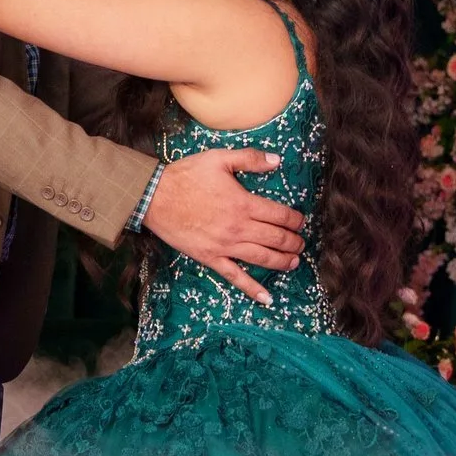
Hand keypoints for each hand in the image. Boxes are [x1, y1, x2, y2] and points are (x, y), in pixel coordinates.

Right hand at [143, 148, 304, 306]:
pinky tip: (267, 298)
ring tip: (294, 262)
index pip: (280, 215)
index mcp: (244, 204)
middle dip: (293, 242)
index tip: (300, 222)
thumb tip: (278, 160)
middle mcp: (239, 228)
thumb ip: (250, 158)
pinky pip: (235, 277)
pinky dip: (253, 289)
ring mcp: (225, 246)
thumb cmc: (186, 176)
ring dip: (282, 262)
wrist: (155, 197)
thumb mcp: (219, 158)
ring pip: (262, 258)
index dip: (295, 220)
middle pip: (276, 239)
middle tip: (300, 243)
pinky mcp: (211, 258)